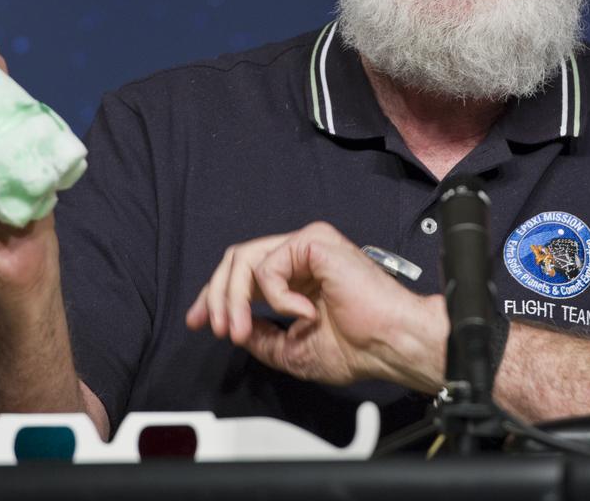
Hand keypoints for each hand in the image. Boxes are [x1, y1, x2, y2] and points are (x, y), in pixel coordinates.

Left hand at [185, 221, 445, 391]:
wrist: (390, 343)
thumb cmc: (359, 348)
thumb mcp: (290, 349)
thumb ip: (259, 335)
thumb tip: (233, 326)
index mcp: (297, 277)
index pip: (243, 274)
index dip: (214, 296)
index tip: (198, 321)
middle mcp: (300, 256)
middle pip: (236, 261)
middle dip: (216, 297)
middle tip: (218, 329)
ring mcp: (307, 245)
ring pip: (244, 259)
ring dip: (233, 299)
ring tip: (238, 329)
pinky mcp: (314, 241)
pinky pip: (270, 265)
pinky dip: (276, 295)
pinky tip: (302, 312)